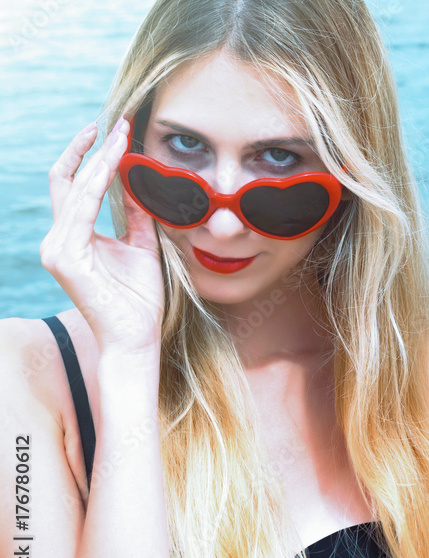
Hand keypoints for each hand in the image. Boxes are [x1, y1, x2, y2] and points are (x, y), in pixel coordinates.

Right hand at [41, 116, 163, 353]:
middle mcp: (59, 240)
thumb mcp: (142, 248)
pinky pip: (81, 210)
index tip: (117, 131)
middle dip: (91, 149)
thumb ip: (137, 219)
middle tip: (118, 122)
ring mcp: (57, 249)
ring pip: (74, 190)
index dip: (91, 156)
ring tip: (121, 137)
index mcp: (74, 237)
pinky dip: (97, 185)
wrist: (136, 337)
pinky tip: (113, 165)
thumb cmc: (140, 299)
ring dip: (98, 160)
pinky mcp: (65, 258)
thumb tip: (140, 186)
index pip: (74, 186)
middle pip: (67, 180)